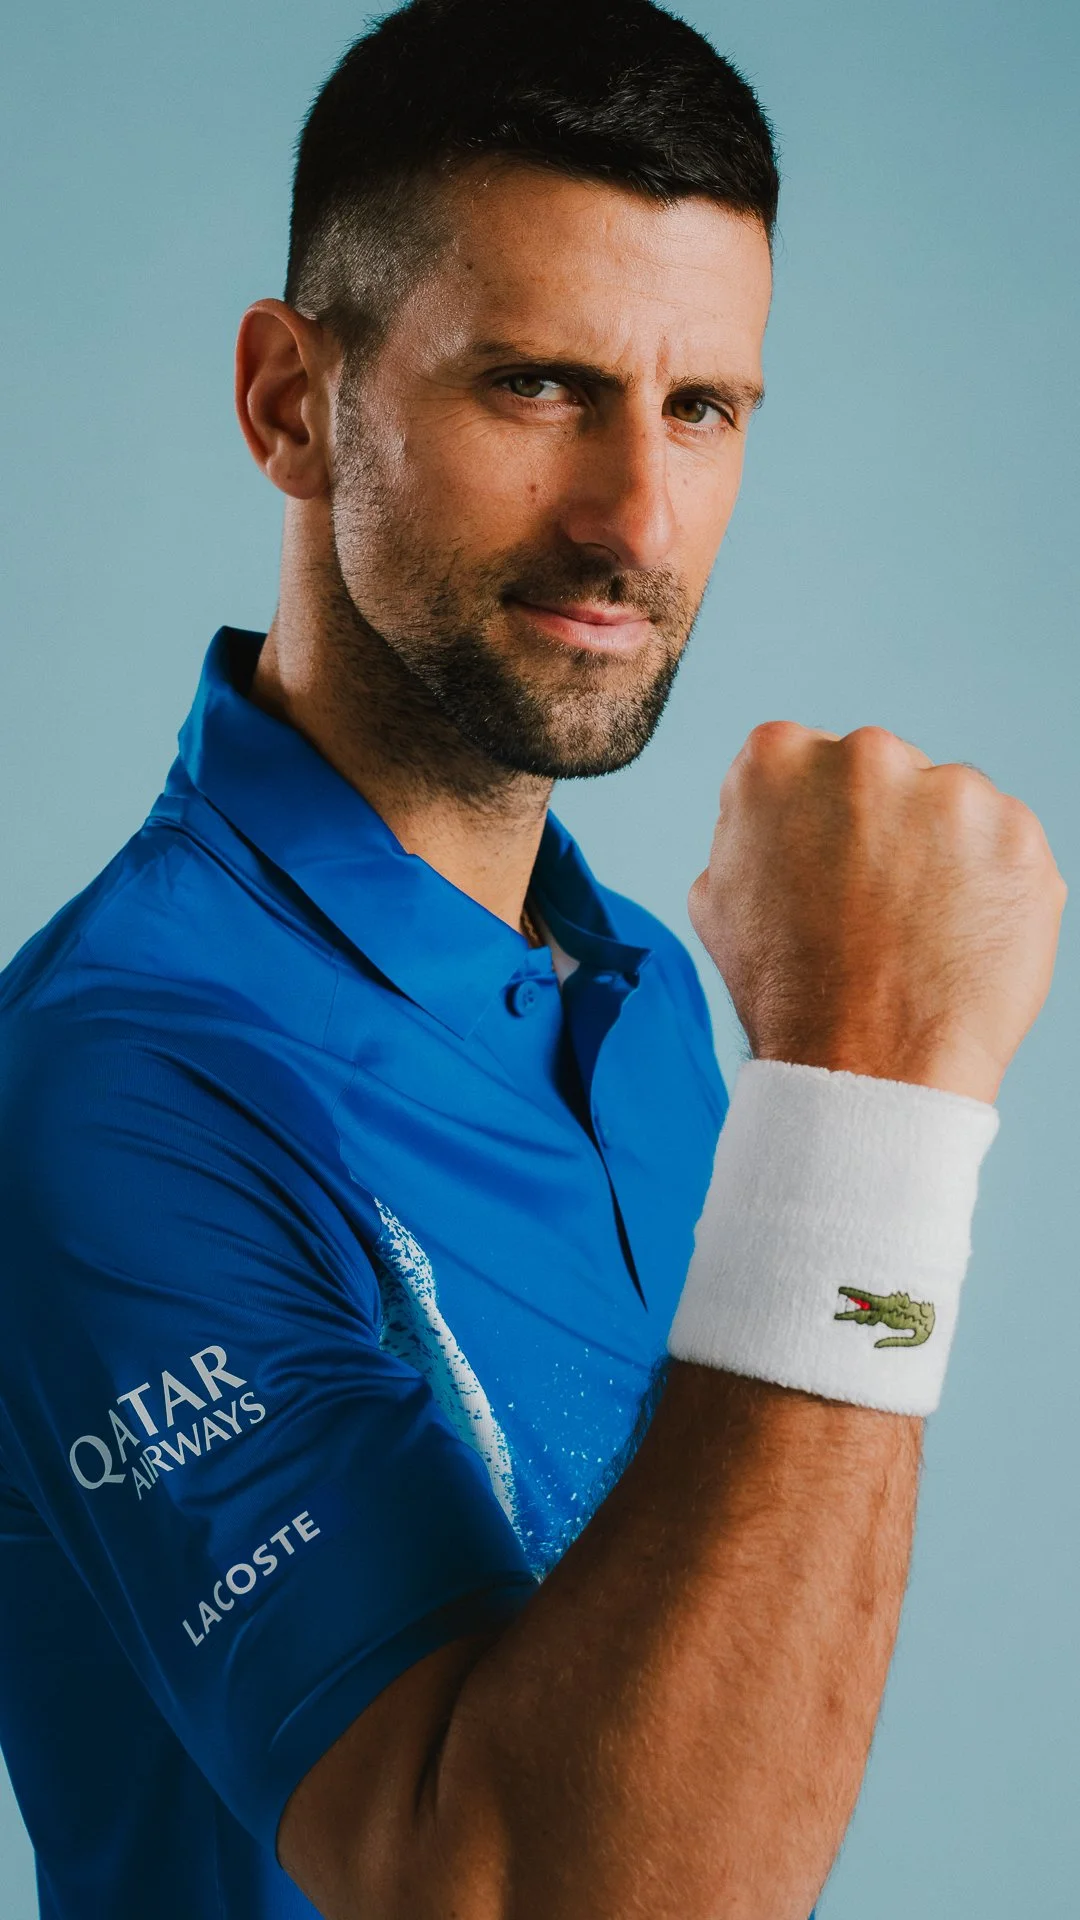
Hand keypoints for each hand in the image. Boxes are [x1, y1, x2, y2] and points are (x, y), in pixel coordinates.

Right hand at [689, 722, 1066, 1102]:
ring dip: (941, 853)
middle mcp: (867, 756)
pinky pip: (1005, 845)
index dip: (816, 820)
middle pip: (884, 774)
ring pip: (951, 807)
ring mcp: (950, 792)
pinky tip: (959, 937)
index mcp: (779, 757)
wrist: (864, 1068)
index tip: (825, 868)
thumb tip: (776, 815)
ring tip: (917, 932)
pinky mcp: (1018, 835)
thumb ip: (747, 827)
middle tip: (872, 908)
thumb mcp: (715, 895)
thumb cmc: (786, 993)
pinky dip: (991, 885)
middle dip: (882, 827)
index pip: (805, 759)